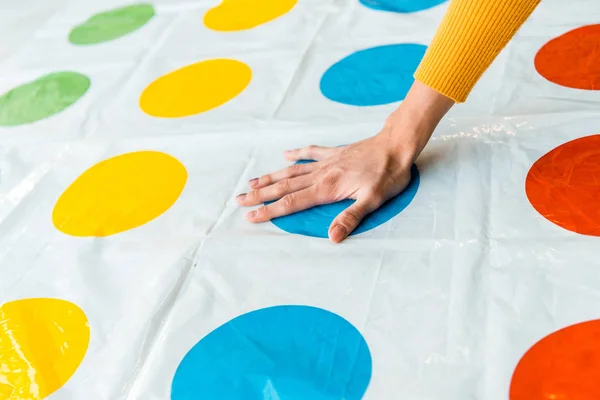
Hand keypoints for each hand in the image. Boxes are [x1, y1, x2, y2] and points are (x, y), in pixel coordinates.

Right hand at [237, 133, 415, 242]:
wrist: (396, 145)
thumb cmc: (388, 174)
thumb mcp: (373, 200)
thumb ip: (350, 217)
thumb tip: (333, 237)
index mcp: (328, 188)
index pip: (292, 202)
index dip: (270, 210)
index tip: (250, 216)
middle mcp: (321, 174)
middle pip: (284, 186)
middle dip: (260, 194)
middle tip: (238, 200)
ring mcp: (326, 162)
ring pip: (292, 171)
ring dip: (270, 177)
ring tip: (251, 182)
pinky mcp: (335, 153)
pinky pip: (310, 152)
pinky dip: (296, 154)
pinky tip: (285, 154)